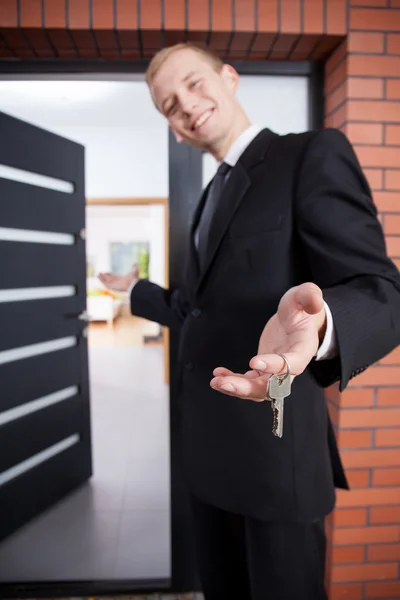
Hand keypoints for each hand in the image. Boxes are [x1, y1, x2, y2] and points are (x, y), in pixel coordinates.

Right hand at [98, 263, 139, 292]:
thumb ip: (134, 267)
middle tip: (100, 273)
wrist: (133, 284)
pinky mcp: (111, 286)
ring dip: (102, 277)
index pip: (114, 277)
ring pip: (106, 281)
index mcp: (121, 279)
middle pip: (109, 279)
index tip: (106, 272)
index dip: (110, 275)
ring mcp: (114, 284)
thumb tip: (135, 263)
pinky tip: (98, 276)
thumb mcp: (134, 270)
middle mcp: (117, 282)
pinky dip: (101, 279)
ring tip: (98, 274)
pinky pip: (105, 283)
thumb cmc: (134, 278)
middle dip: (104, 276)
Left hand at [210, 282, 326, 401]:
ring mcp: (276, 372)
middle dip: (248, 387)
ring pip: (258, 390)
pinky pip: (248, 382)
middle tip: (225, 383)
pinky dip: (233, 381)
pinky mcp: (264, 372)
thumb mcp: (305, 295)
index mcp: (303, 349)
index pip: (292, 364)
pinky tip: (218, 375)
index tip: (254, 362)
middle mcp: (291, 367)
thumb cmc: (300, 307)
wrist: (296, 319)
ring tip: (216, 382)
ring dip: (237, 389)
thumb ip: (309, 296)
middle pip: (272, 386)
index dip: (274, 366)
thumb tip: (315, 302)